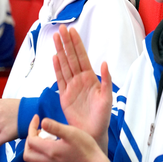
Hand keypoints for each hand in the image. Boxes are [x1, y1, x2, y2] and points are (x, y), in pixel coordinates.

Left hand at [23, 115, 107, 161]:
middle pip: (27, 153)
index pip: (31, 139)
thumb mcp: (72, 133)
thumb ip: (56, 127)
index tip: (37, 118)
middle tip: (39, 132)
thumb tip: (43, 121)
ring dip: (31, 153)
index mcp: (50, 150)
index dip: (31, 127)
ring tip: (40, 144)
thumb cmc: (86, 148)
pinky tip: (46, 155)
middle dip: (29, 140)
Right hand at [52, 25, 112, 148]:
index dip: (76, 44)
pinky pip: (60, 79)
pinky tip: (54, 57)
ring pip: (64, 65)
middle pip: (71, 57)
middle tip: (61, 29)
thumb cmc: (102, 116)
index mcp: (91, 78)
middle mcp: (80, 80)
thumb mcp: (107, 98)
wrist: (92, 132)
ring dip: (60, 51)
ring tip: (55, 38)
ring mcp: (71, 86)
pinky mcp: (64, 96)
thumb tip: (105, 63)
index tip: (72, 31)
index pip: (82, 57)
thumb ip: (106, 80)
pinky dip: (57, 68)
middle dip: (66, 43)